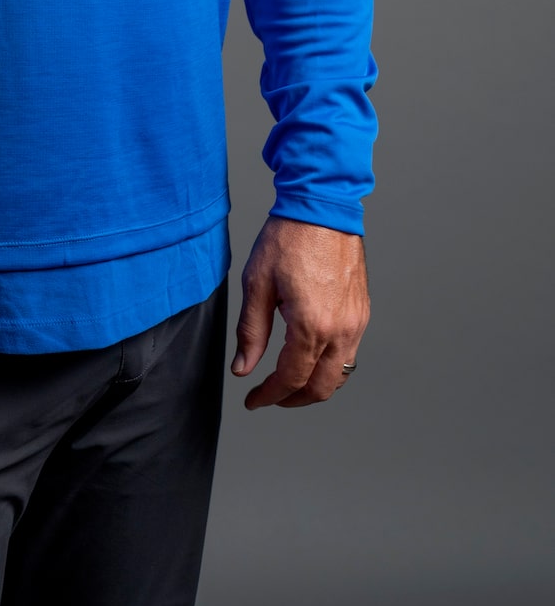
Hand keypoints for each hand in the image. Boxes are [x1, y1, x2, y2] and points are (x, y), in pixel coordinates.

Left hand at [231, 215, 368, 408]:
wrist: (322, 206)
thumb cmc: (288, 237)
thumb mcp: (257, 283)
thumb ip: (251, 331)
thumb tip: (243, 368)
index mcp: (312, 325)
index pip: (291, 379)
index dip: (269, 395)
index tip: (253, 399)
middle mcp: (340, 330)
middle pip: (321, 388)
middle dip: (294, 399)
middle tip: (270, 396)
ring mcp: (356, 322)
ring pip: (341, 374)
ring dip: (315, 385)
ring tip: (290, 381)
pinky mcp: (362, 311)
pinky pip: (350, 352)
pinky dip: (331, 365)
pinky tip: (311, 355)